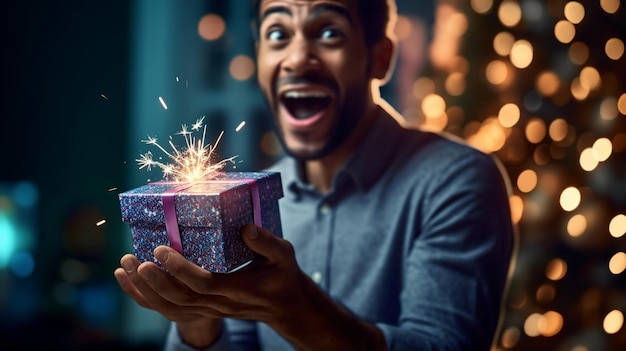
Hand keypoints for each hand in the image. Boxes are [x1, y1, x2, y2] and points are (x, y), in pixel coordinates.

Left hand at [114, 224, 309, 345]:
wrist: (285, 307)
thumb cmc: (283, 276)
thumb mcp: (284, 255)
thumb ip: (266, 243)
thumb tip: (246, 227)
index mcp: (239, 290)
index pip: (203, 283)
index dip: (180, 269)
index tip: (161, 250)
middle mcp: (221, 304)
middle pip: (180, 300)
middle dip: (154, 282)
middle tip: (135, 260)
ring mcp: (211, 310)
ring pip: (172, 309)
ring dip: (145, 291)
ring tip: (125, 268)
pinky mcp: (204, 310)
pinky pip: (171, 311)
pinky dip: (148, 299)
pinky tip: (132, 282)